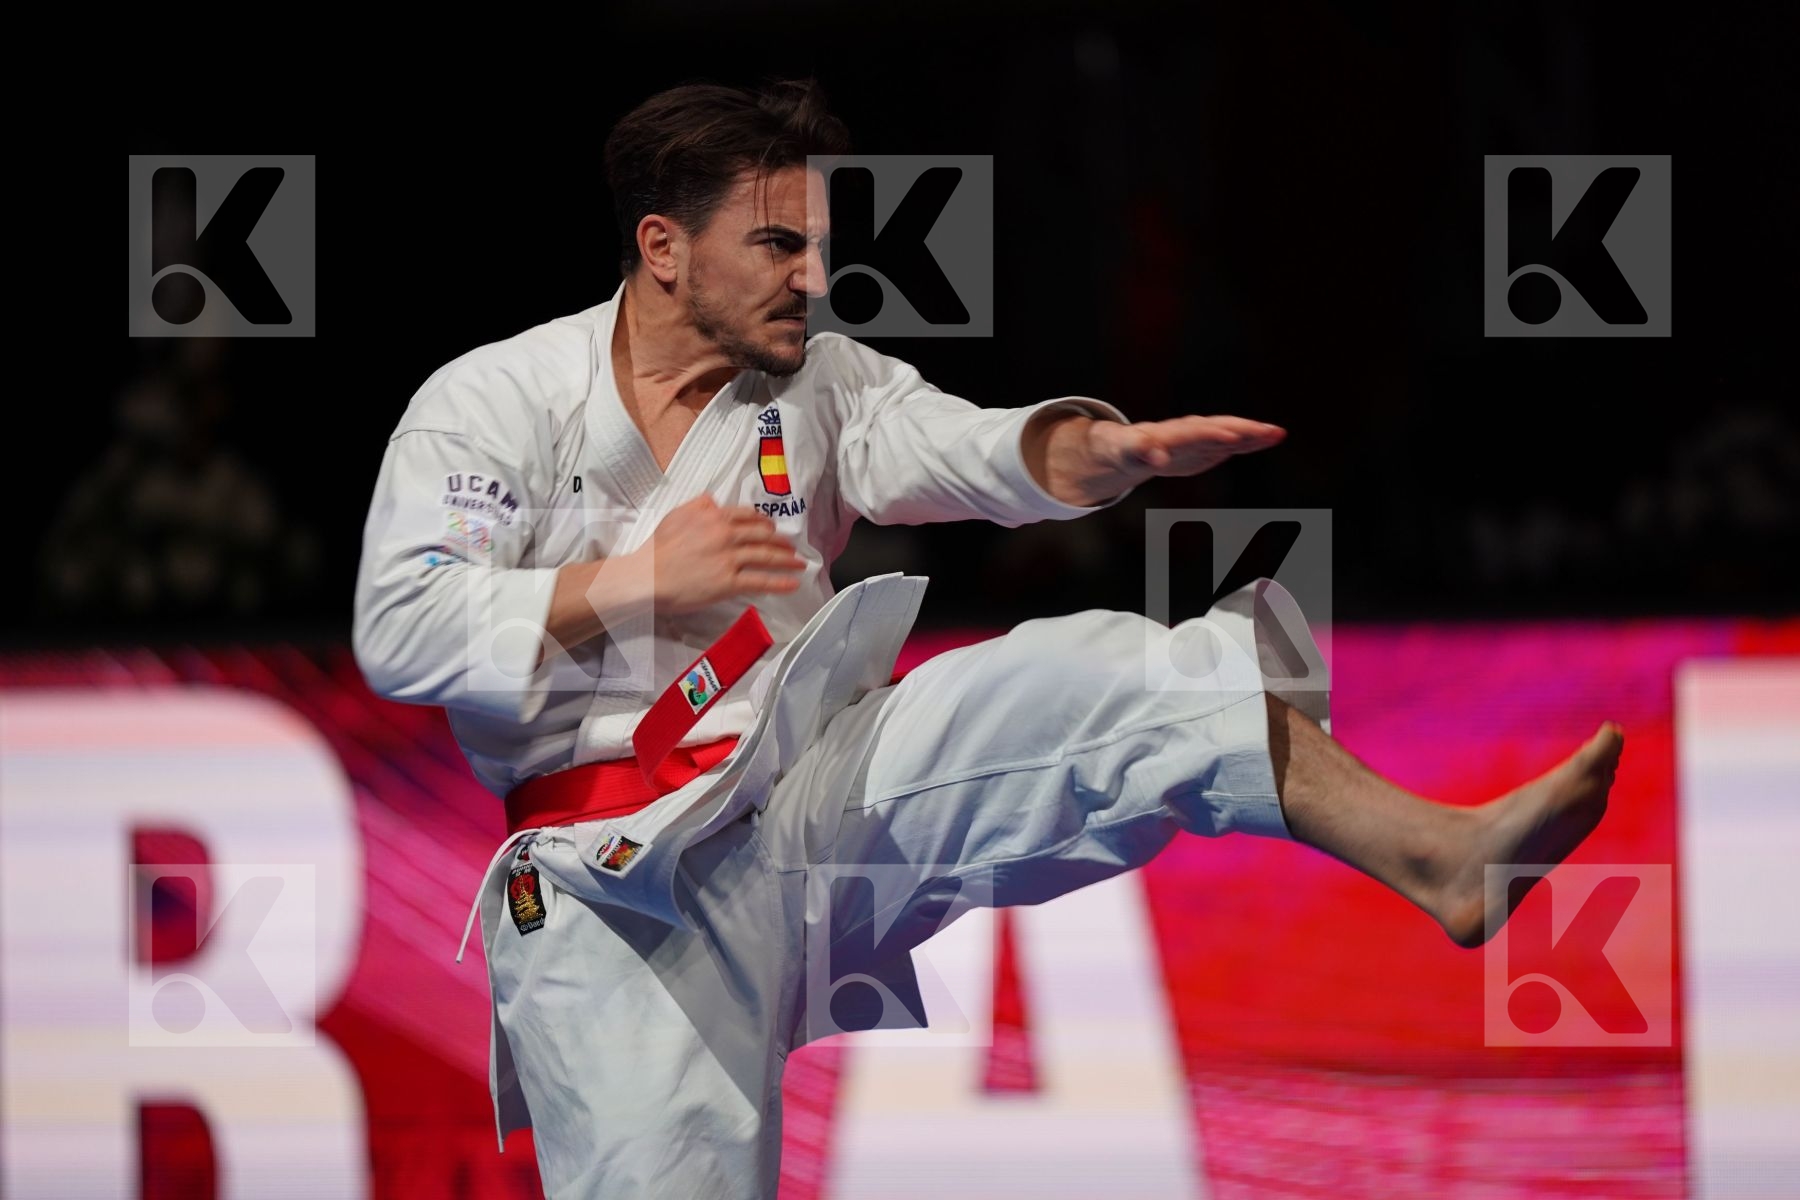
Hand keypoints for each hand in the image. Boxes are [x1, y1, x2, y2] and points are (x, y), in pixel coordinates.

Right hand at [634, 494, 806, 614]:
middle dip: (781, 540)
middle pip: (763, 535)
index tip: (772, 527)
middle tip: (791, 546)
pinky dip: (780, 582)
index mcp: (714, 516)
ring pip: (766, 556)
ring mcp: (730, 558)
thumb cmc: (657, 548)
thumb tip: (714, 500)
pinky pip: (761, 581)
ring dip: (787, 559)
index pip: (747, 516)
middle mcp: (726, 534)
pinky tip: (793, 584)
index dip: (764, 522)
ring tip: (799, 563)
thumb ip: (697, 505)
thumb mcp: (675, 516)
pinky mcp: (729, 582)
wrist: (647, 576)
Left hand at [1093, 414, 1285, 477]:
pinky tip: (1272, 437)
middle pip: (1220, 428)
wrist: (1126, 446)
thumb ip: (1139, 451)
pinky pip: (1234, 441)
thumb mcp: (1125, 451)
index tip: (1232, 436)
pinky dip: (1252, 440)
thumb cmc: (1123, 448)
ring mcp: (1201, 438)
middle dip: (1243, 430)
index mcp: (1170, 432)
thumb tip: (1154, 457)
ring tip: (1279, 432)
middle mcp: (1190, 431)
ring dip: (1254, 433)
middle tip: (1270, 432)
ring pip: (1231, 432)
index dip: (1212, 435)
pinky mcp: (1207, 447)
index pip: (1195, 432)